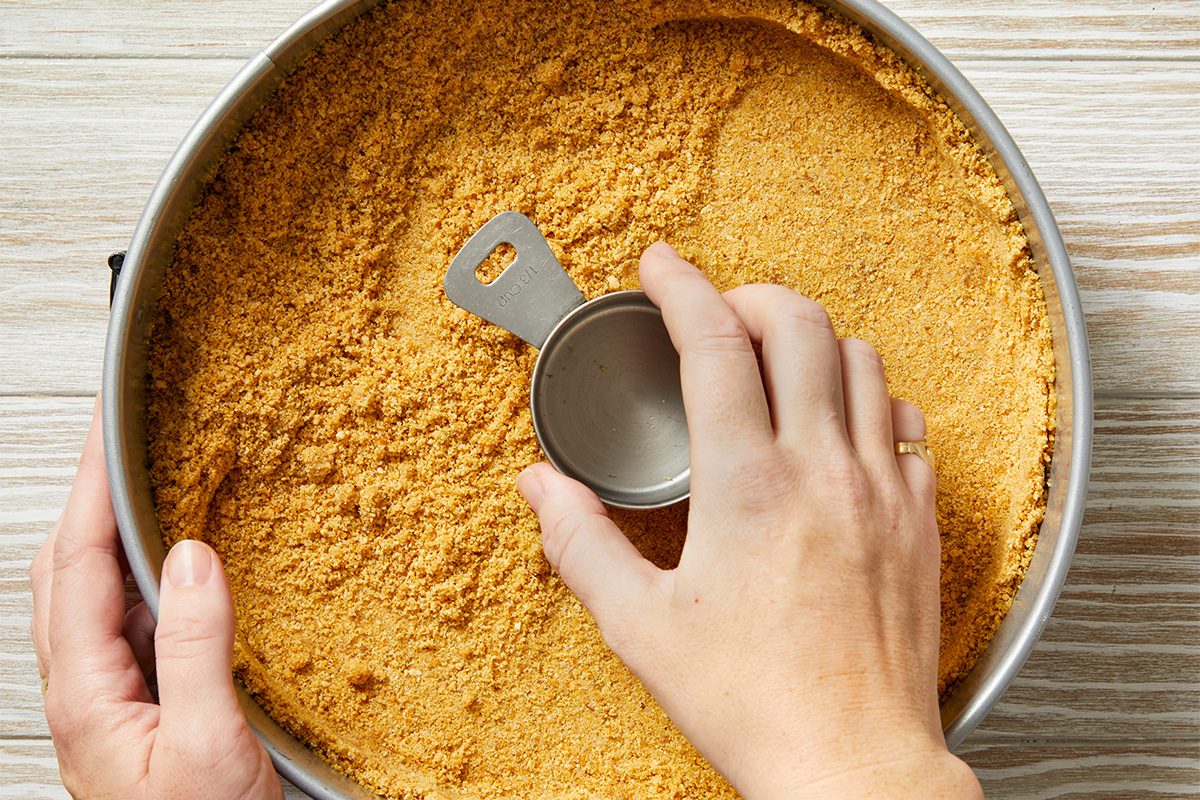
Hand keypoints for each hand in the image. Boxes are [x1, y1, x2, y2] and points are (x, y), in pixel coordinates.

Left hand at [29, 399, 280, 799]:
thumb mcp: (208, 744)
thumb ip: (198, 649)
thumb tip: (196, 559)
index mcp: (87, 695)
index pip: (76, 566)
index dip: (89, 494)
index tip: (107, 435)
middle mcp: (84, 694)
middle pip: (65, 573)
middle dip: (85, 502)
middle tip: (116, 446)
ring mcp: (107, 703)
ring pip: (90, 598)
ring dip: (106, 536)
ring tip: (139, 491)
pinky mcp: (137, 710)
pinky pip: (125, 625)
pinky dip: (139, 577)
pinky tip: (175, 569)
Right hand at [517, 243, 982, 798]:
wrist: (851, 762)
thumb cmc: (752, 700)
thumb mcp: (640, 626)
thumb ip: (581, 543)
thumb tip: (540, 486)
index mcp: (746, 483)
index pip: (715, 343)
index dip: (681, 287)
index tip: (660, 266)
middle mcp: (821, 468)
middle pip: (798, 324)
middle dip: (748, 296)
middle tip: (714, 312)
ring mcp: (880, 488)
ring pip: (860, 358)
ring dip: (811, 339)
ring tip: (773, 358)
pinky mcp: (917, 519)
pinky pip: (902, 420)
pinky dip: (867, 395)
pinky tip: (838, 422)